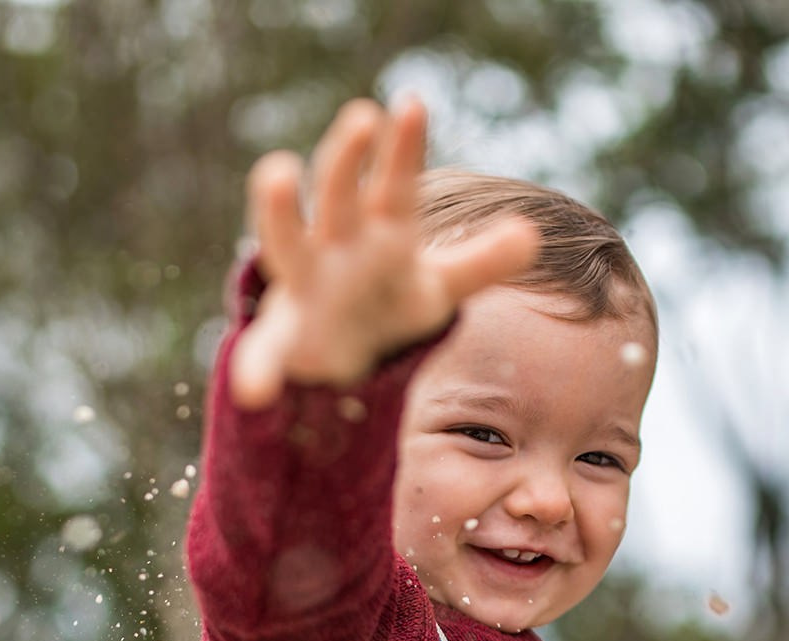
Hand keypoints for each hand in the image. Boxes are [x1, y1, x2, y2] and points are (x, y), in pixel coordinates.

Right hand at [228, 96, 540, 408]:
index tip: (413, 104)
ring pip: (287, 241)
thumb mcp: (441, 285)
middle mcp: (337, 243)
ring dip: (280, 208)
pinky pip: (266, 348)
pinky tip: (255, 389)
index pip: (396, 183)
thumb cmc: (389, 298)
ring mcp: (305, 282)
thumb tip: (532, 235)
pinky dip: (259, 367)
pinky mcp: (285, 332)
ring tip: (277, 171)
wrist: (342, 348)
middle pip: (340, 195)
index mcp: (379, 229)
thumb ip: (482, 261)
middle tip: (362, 116)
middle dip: (348, 158)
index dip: (405, 149)